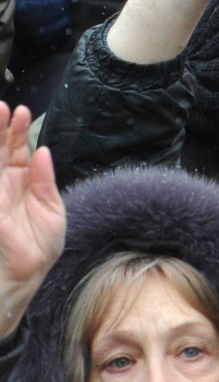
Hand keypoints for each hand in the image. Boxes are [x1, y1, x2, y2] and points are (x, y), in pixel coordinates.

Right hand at [0, 103, 63, 339]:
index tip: (21, 112)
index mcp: (24, 181)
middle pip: (0, 149)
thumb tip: (43, 152)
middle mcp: (5, 183)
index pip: (18, 150)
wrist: (26, 273)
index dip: (18, 131)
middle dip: (2, 128)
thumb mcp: (51, 209)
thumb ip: (44, 180)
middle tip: (4, 108)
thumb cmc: (40, 245)